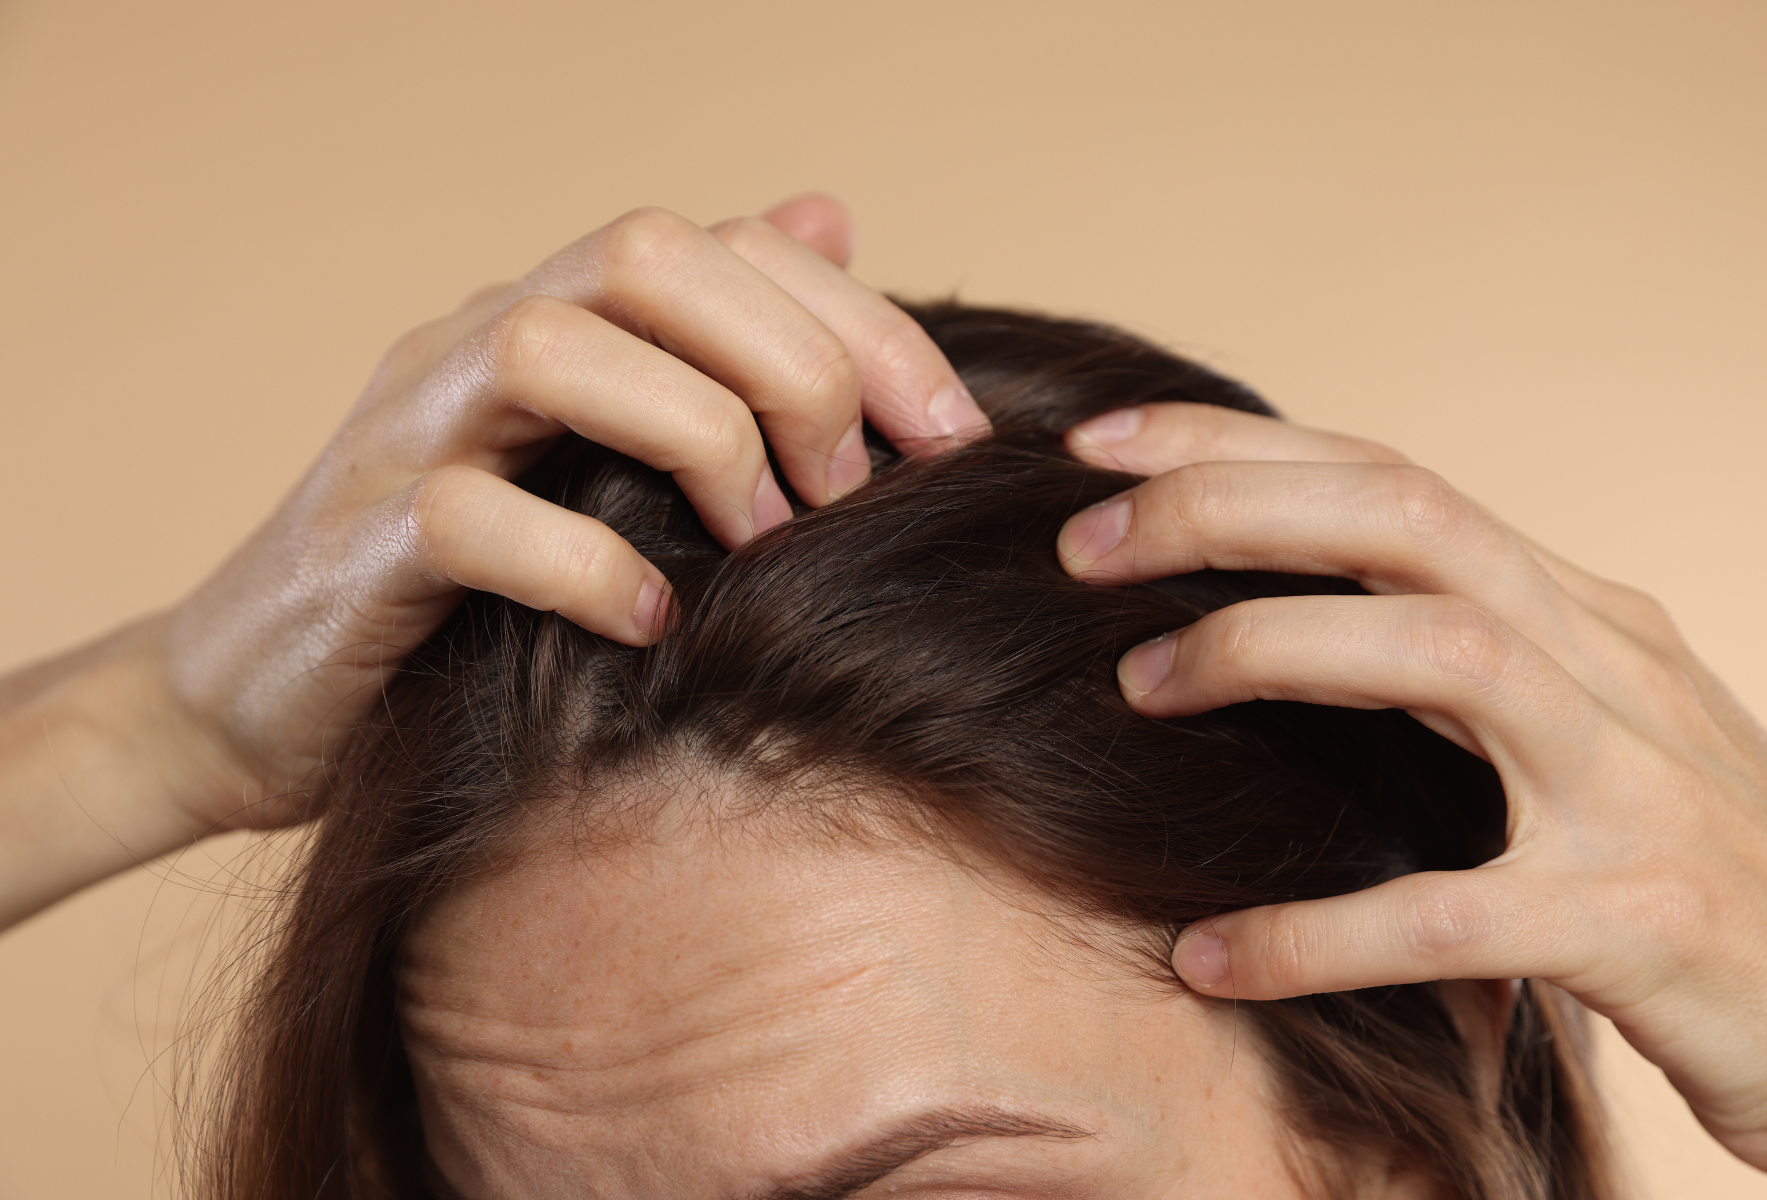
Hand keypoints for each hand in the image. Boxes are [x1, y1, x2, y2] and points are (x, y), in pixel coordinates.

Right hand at [0, 195, 986, 926]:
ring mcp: (407, 430)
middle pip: (646, 254)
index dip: (862, 321)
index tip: (952, 437)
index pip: (726, 242)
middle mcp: (476, 340)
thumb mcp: (601, 456)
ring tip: (763, 541)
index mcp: (558, 316)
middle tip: (850, 490)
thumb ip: (709, 346)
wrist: (254, 699)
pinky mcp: (360, 547)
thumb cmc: (467, 591)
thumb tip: (832, 216)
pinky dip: (587, 566)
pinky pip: (474, 517)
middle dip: (789, 363)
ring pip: (552, 347)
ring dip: (698, 438)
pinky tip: (654, 622)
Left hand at [1055, 402, 1766, 1190]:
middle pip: (1406, 522)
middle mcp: (1611, 665)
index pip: (1395, 481)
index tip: (1104, 443)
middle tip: (1078, 541)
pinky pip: (1449, 914)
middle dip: (1229, 509)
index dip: (1242, 445)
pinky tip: (1210, 959)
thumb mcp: (1599, 730)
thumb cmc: (1716, 870)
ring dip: (1265, 649)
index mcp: (1583, 613)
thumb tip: (1302, 624)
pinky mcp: (1639, 922)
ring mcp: (1633, 786)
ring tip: (1132, 687)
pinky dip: (1316, 931)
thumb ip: (1473, 668)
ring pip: (1441, 654)